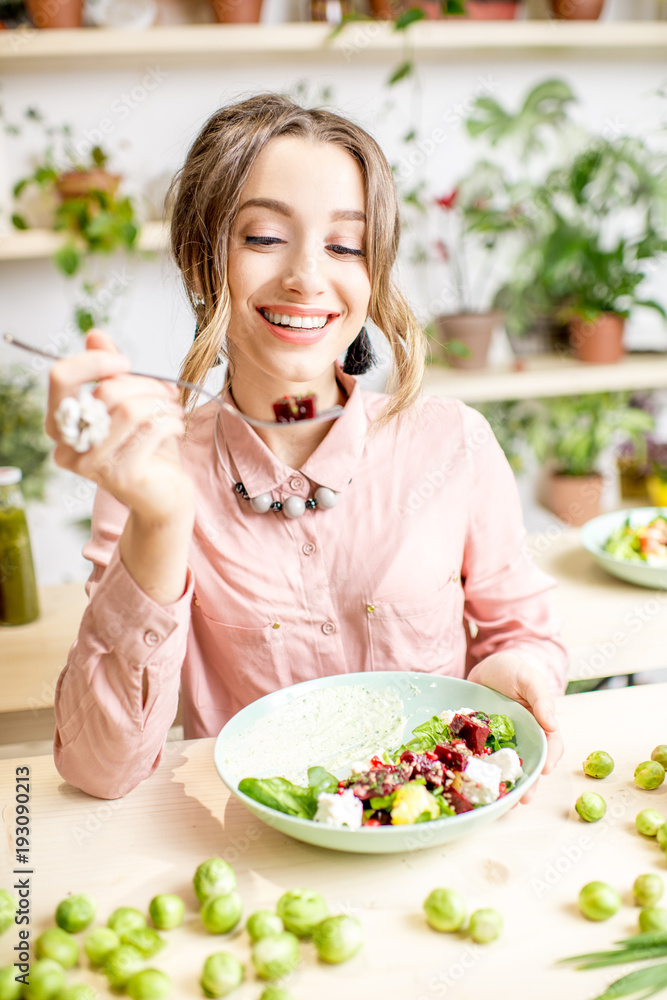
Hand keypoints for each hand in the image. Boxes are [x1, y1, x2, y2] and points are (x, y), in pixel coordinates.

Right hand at [47, 329, 193, 522]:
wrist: (163, 495)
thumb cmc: (143, 448)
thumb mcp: (125, 404)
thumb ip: (108, 372)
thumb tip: (95, 336)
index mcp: (60, 424)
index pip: (61, 378)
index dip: (95, 362)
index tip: (125, 362)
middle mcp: (68, 447)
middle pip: (106, 393)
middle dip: (145, 385)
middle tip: (167, 391)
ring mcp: (92, 464)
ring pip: (130, 410)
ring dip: (160, 403)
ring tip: (174, 409)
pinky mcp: (121, 475)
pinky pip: (150, 430)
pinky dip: (171, 422)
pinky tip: (176, 426)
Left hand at [466, 651, 562, 804]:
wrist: (484, 667)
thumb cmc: (512, 670)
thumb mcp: (528, 678)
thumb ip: (541, 698)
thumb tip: (552, 723)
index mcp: (540, 724)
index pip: (551, 745)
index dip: (550, 759)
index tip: (545, 770)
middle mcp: (524, 737)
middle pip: (530, 763)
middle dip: (528, 783)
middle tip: (523, 799)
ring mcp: (502, 742)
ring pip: (507, 767)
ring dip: (507, 785)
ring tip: (503, 802)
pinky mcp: (482, 742)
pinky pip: (483, 759)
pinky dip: (482, 772)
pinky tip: (477, 784)